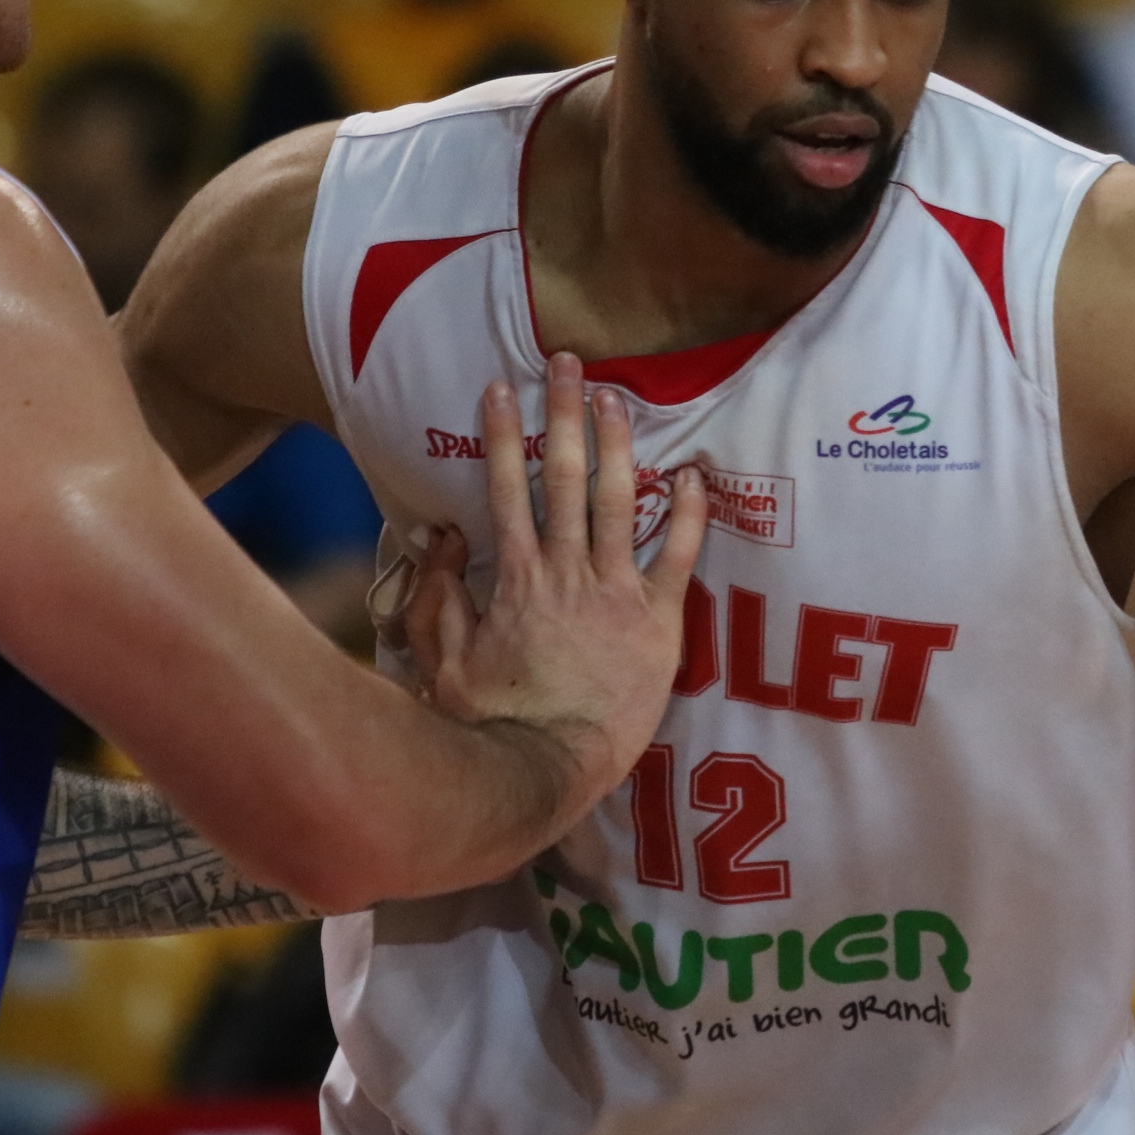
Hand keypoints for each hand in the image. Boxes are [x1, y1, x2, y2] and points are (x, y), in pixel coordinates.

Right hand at [405, 356, 707, 783]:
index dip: (504, 434)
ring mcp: (617, 593)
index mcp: (516, 577)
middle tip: (568, 364)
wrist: (543, 770)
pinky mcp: (661, 622)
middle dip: (564, 414)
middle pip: (565, 477)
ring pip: (620, 500)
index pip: (506, 488)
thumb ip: (439, 595)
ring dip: (618, 444)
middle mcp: (567, 572)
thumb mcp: (441, 660)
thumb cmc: (488, 725)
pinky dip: (689, 513)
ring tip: (617, 397)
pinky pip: (680, 556)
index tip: (502, 388)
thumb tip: (444, 536)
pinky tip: (694, 474)